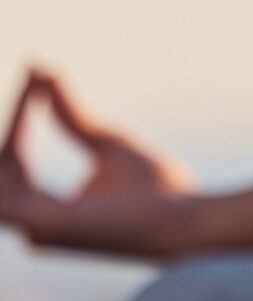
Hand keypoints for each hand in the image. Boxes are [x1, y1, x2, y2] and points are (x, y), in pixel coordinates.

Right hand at [0, 70, 197, 256]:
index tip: (35, 77)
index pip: (13, 159)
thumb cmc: (156, 188)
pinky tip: (29, 112)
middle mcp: (33, 223)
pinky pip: (7, 178)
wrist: (185, 216)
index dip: (20, 117)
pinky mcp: (42, 225)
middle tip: (35, 77)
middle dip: (16, 119)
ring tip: (33, 89)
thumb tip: (42, 72)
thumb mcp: (105, 140)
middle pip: (2, 164)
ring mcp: (35, 228)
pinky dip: (16, 139)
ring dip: (15, 127)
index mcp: (45, 210)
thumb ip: (71, 115)